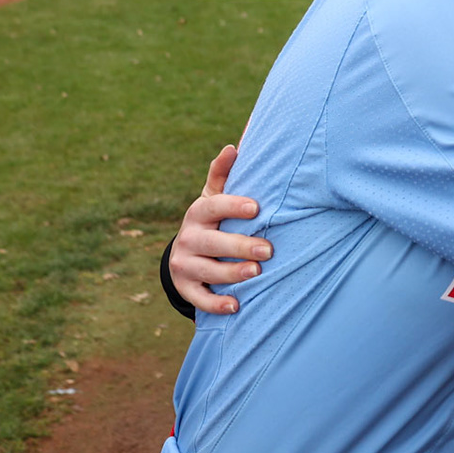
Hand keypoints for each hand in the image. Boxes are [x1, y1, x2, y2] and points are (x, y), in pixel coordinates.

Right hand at [170, 145, 272, 314]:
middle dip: (240, 246)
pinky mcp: (184, 287)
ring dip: (232, 274)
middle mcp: (189, 237)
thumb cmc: (212, 220)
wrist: (185, 252)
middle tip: (268, 250)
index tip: (257, 208)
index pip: (215, 206)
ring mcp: (184, 264)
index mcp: (199, 211)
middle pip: (213, 243)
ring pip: (208, 271)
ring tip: (256, 274)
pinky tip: (236, 306)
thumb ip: (223, 174)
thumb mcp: (214, 196)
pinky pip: (199, 298)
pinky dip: (216, 304)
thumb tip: (233, 146)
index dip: (234, 206)